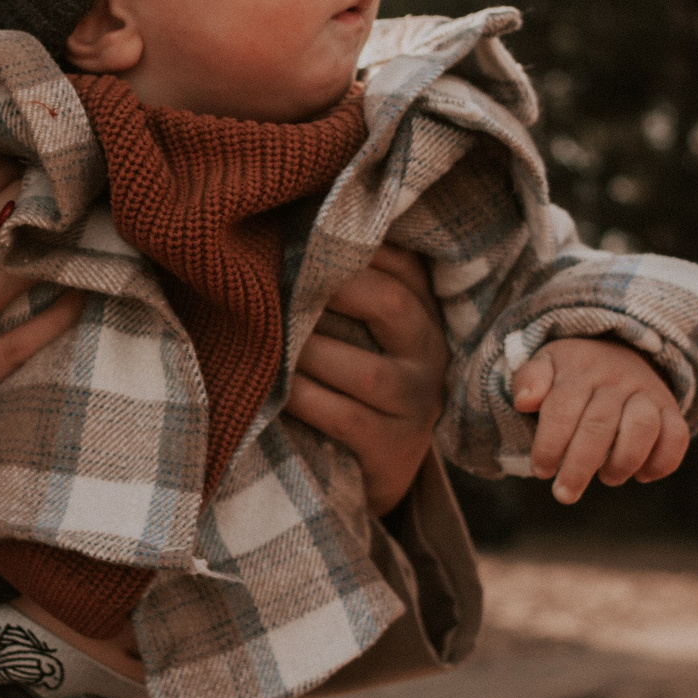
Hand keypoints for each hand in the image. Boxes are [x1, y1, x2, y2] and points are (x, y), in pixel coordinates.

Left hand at [288, 247, 448, 516]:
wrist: (371, 470)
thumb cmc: (351, 382)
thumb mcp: (360, 330)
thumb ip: (345, 286)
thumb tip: (289, 228)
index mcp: (422, 313)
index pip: (403, 265)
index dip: (357, 247)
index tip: (302, 234)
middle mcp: (430, 354)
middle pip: (393, 305)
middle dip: (334, 288)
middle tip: (280, 281)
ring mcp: (417, 404)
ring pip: (366, 370)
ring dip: (308, 350)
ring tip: (267, 337)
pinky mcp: (393, 448)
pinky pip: (346, 417)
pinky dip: (304, 398)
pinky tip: (274, 389)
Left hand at [511, 337, 688, 503]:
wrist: (618, 349)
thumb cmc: (572, 371)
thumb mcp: (544, 364)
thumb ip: (529, 380)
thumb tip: (525, 402)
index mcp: (579, 369)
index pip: (562, 408)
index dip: (549, 444)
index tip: (541, 471)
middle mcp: (616, 378)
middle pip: (599, 424)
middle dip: (579, 466)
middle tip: (564, 494)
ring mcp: (647, 393)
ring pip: (643, 427)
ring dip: (623, 461)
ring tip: (607, 479)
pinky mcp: (671, 408)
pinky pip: (677, 435)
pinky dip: (663, 462)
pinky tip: (642, 475)